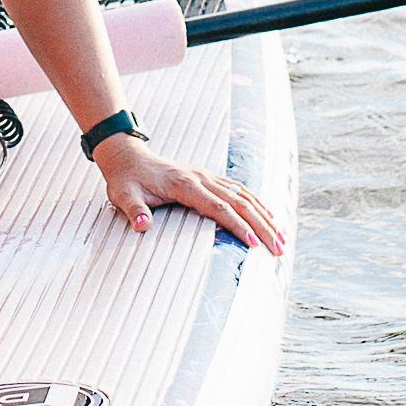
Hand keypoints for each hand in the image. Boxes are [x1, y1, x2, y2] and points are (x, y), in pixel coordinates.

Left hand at [93, 132, 284, 254]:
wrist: (127, 157)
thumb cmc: (126, 180)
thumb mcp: (123, 196)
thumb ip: (134, 211)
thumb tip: (142, 226)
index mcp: (185, 184)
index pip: (219, 207)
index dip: (237, 225)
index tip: (253, 243)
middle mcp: (202, 178)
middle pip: (240, 203)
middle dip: (262, 226)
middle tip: (278, 248)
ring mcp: (208, 177)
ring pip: (244, 196)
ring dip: (265, 216)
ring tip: (282, 237)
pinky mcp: (209, 178)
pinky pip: (239, 190)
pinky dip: (257, 203)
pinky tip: (269, 216)